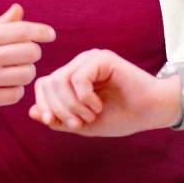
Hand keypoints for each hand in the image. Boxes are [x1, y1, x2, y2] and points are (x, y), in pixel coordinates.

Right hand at [0, 3, 55, 119]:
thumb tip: (19, 9)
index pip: (22, 30)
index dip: (41, 31)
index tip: (50, 34)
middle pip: (31, 53)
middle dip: (33, 54)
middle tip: (24, 56)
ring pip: (27, 74)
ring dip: (25, 73)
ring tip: (14, 71)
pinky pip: (16, 94)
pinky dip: (16, 90)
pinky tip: (6, 85)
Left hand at [28, 49, 180, 136]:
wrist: (150, 111)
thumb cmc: (120, 117)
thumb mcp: (83, 123)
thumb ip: (59, 119)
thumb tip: (32, 112)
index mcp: (72, 77)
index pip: (43, 85)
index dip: (44, 105)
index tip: (56, 123)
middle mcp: (79, 64)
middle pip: (49, 82)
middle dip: (60, 109)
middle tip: (79, 123)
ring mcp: (90, 59)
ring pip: (61, 80)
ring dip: (73, 105)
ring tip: (91, 115)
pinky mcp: (103, 59)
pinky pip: (79, 78)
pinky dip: (85, 98)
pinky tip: (98, 106)